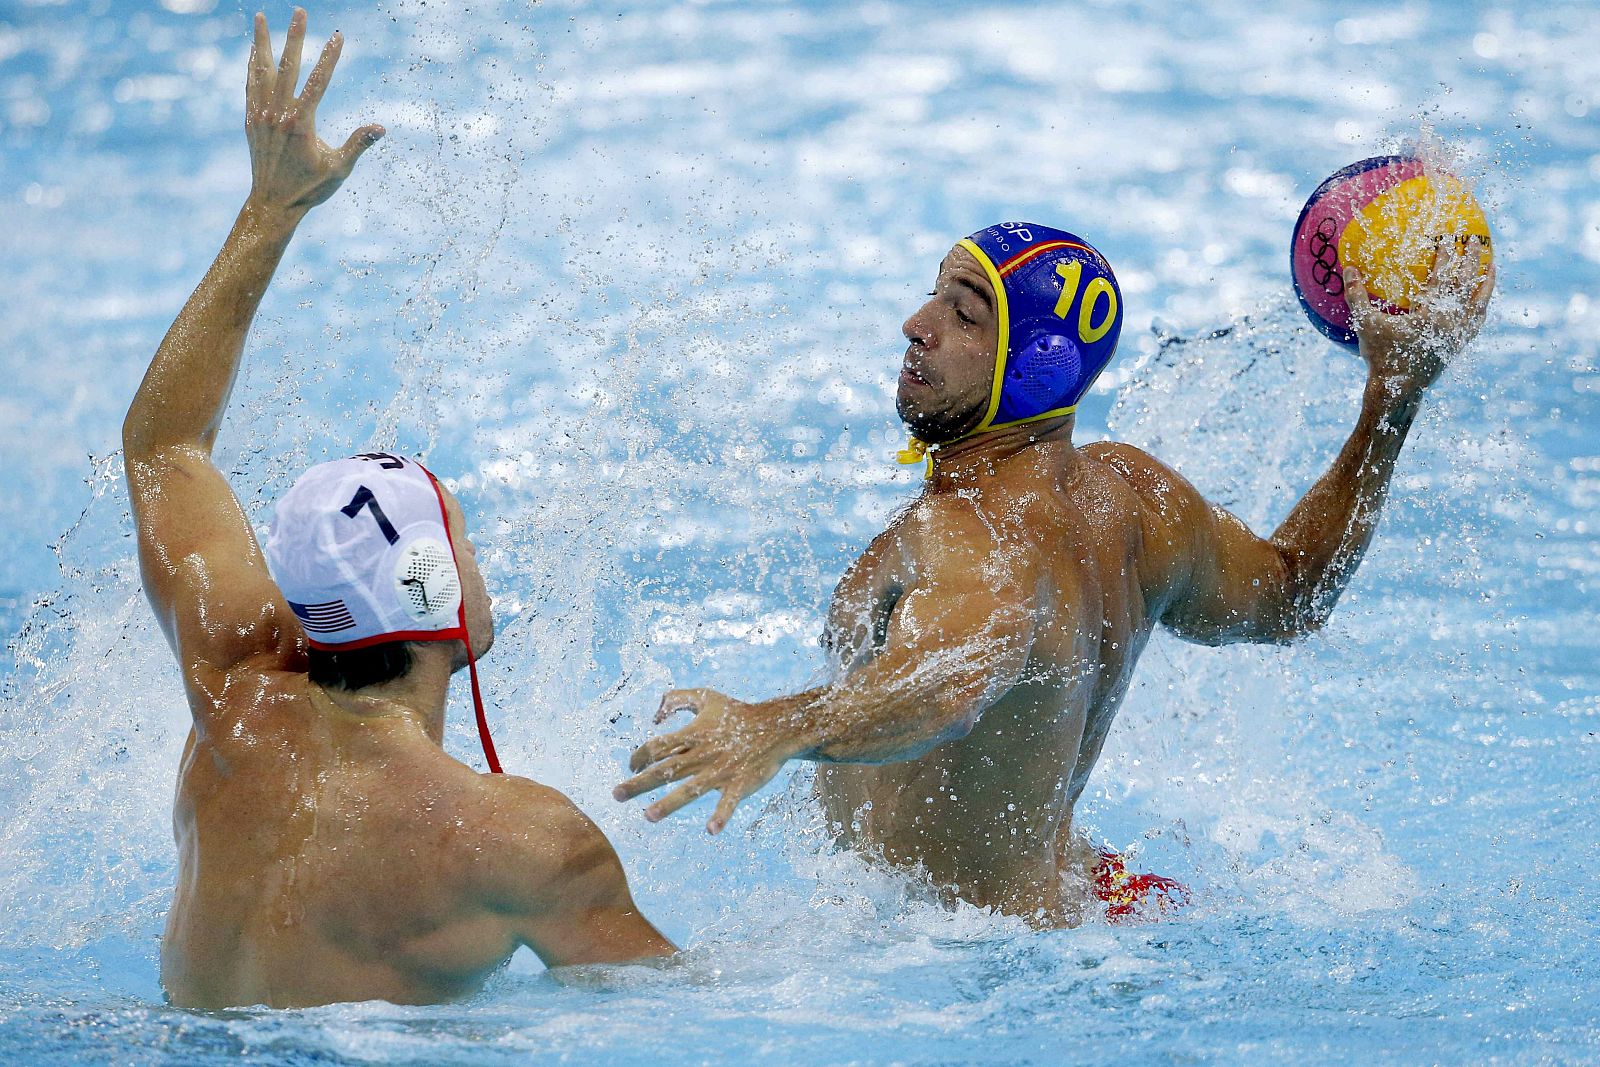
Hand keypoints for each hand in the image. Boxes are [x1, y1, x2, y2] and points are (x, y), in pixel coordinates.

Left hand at [245, 8, 382, 215]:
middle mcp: (278, 115)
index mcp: (301, 124)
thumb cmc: (309, 189)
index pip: (317, 83)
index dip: (329, 58)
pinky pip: (250, 86)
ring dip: (263, 42)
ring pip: (262, 71)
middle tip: (299, 11)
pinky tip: (254, 51)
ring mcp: (261, 116)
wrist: (273, 204)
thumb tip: (381, 128)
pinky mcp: (251, 121)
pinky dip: (252, 65)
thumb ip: (358, 144)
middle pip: (287, 68)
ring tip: (260, 16)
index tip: (337, 36)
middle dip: (294, 37)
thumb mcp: (339, 169)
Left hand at [613, 688, 810, 833]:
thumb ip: (677, 700)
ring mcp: (721, 771)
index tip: (631, 767)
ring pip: (690, 789)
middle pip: (666, 770)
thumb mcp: (706, 697)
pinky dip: (721, 815)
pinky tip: (711, 830)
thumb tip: (655, 715)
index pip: (658, 746)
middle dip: (639, 783)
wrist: (776, 726)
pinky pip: (728, 802)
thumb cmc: (737, 712)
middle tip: (617, 795)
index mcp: (694, 733)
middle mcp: (704, 754)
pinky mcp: (740, 783)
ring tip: (648, 816)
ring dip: (669, 804)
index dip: (640, 756)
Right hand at [1344, 234, 1494, 399]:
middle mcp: (1450, 319)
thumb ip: (1357, 295)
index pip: (1442, 274)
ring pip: (1479, 300)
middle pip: (1466, 281)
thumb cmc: (1382, 356)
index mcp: (1430, 311)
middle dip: (1472, 258)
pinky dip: (1482, 307)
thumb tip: (1349, 268)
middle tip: (1475, 239)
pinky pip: (1477, 321)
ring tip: (1492, 265)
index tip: (1447, 236)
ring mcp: (1458, 332)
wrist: (1399, 389)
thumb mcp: (1366, 325)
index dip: (1445, 253)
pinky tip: (1482, 301)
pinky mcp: (1459, 344)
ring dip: (1487, 280)